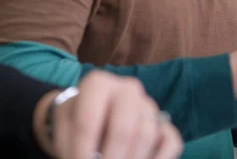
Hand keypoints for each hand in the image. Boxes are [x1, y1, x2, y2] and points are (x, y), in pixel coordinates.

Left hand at [34, 71, 182, 158]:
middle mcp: (127, 89)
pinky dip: (160, 158)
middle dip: (111, 158)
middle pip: (124, 129)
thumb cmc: (76, 121)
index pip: (88, 121)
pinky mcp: (164, 122)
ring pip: (146, 136)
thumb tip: (92, 158)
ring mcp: (149, 105)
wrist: (91, 114)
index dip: (81, 150)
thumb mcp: (65, 126)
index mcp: (98, 84)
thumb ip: (72, 141)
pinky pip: (171, 142)